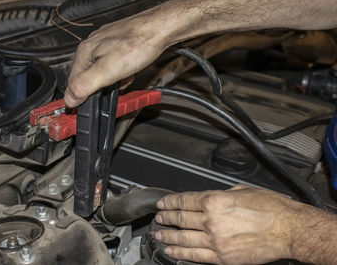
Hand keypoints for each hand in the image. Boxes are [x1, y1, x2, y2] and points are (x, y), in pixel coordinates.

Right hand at [64, 4, 174, 107]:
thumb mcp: (107, 71)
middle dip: (101, 88)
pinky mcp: (120, 44)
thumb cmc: (137, 45)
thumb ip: (85, 85)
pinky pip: (115, 64)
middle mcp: (93, 46)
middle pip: (88, 76)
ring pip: (103, 71)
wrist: (160, 29)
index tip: (87, 106)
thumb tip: (69, 98)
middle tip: (113, 89)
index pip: (73, 82)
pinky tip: (130, 71)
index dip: (80, 96)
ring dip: (113, 81)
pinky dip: (122, 72)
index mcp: (85, 52)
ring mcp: (107, 44)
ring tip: (124, 79)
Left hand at [154, 184, 309, 263]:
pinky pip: (195, 256)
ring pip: (183, 238)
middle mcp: (211, 220)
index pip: (184, 200)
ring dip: (169, 237)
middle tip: (159, 218)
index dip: (170, 202)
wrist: (288, 230)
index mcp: (215, 200)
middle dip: (166, 218)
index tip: (163, 204)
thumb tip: (209, 199)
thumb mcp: (241, 191)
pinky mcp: (222, 257)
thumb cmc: (271, 208)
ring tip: (160, 235)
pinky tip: (172, 252)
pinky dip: (181, 254)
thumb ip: (221, 195)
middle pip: (180, 219)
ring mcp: (215, 241)